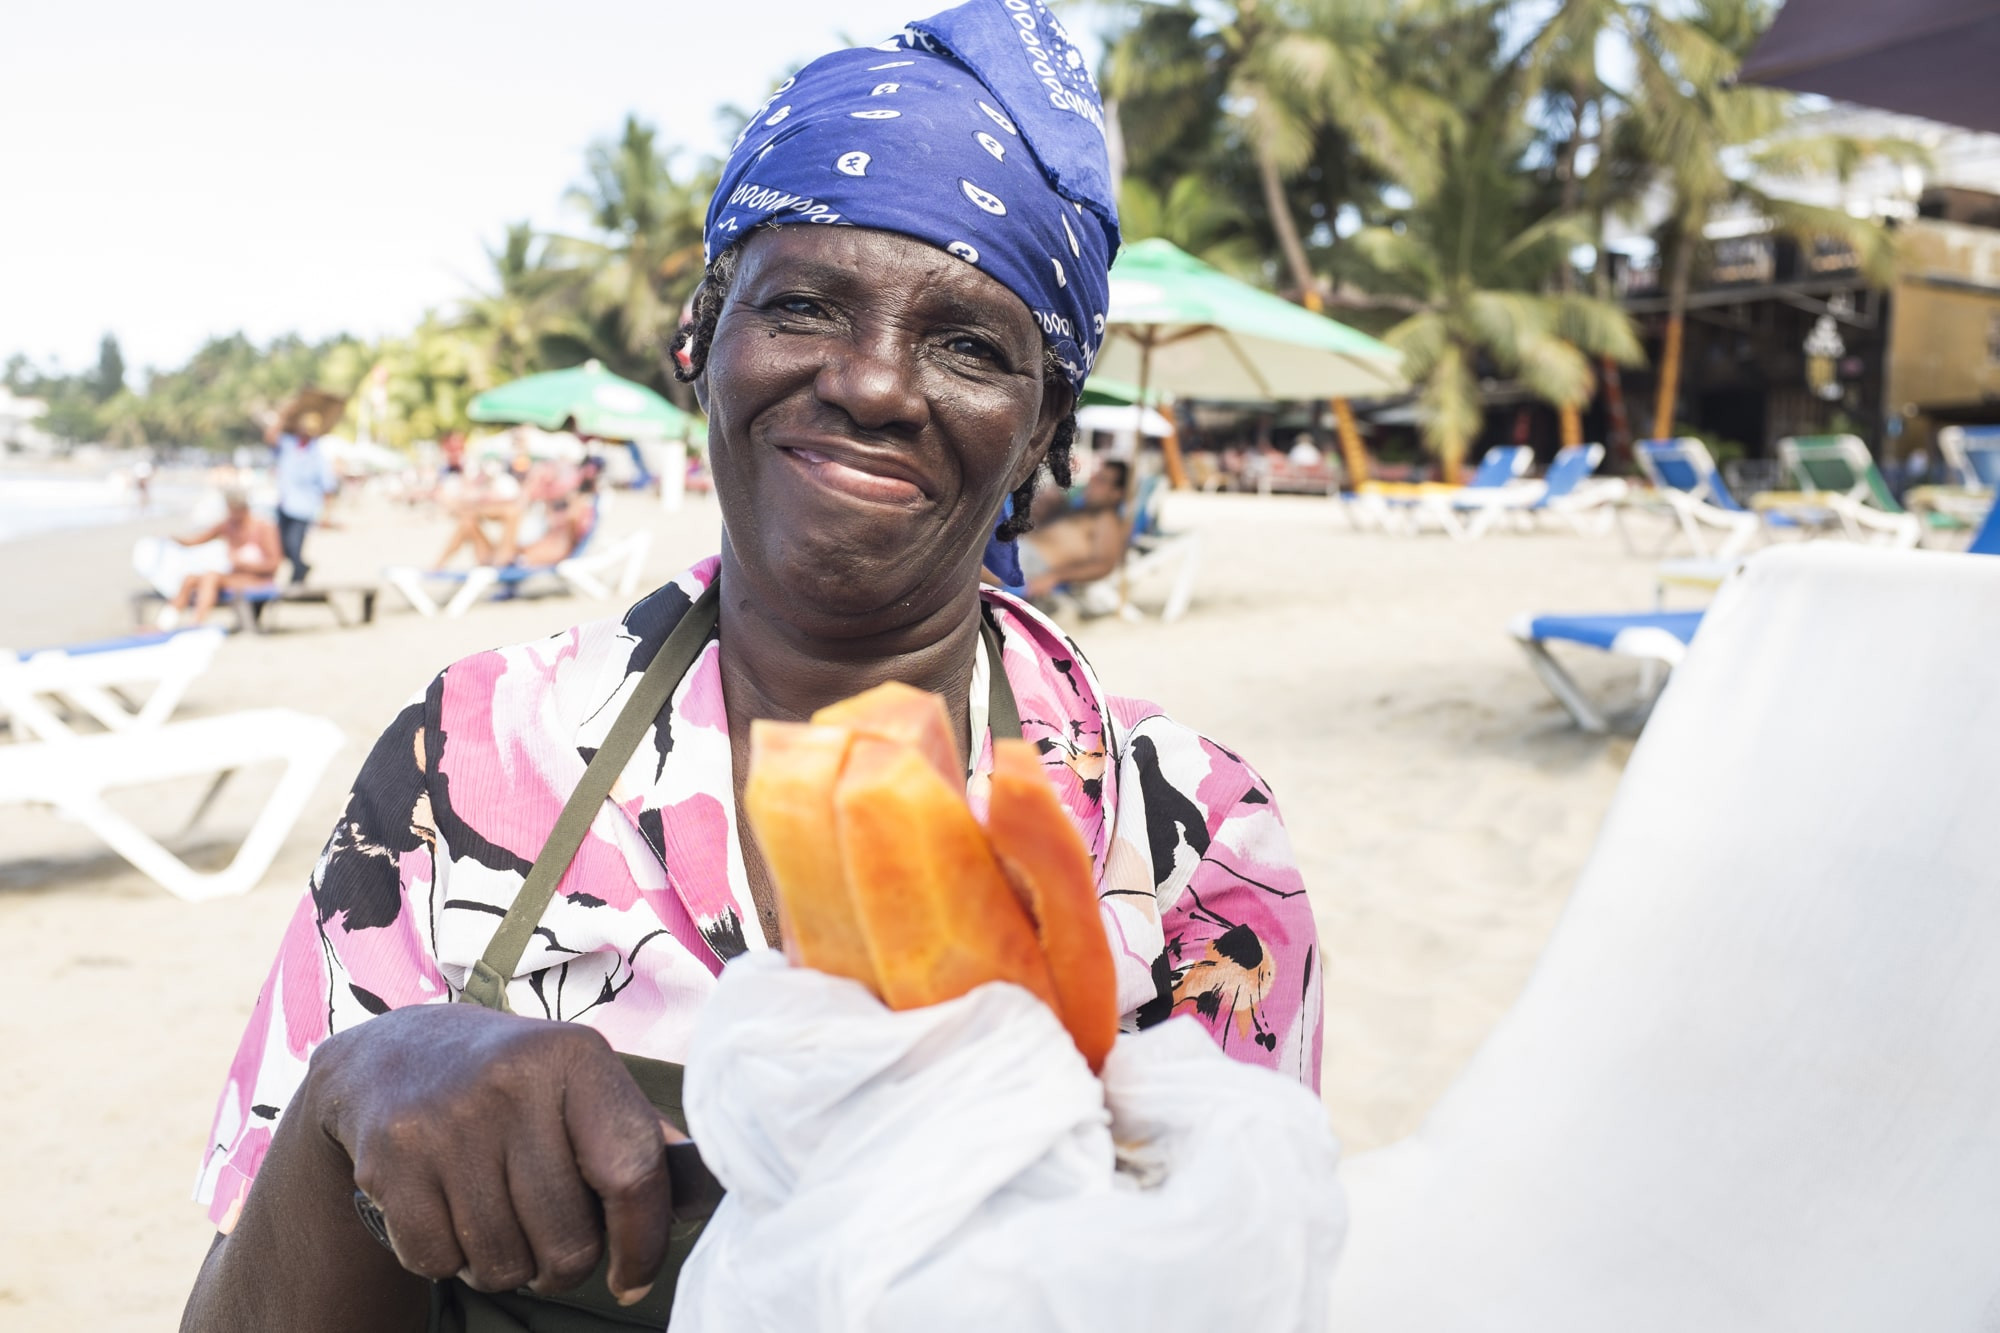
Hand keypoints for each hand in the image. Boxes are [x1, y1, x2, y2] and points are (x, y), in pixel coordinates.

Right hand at [311, 1003, 677, 1302]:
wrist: (397, 1054)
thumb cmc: (516, 1082)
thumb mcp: (581, 1080)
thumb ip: (637, 1135)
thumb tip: (701, 1195)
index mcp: (576, 1058)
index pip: (632, 1175)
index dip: (642, 1243)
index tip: (633, 1275)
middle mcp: (511, 1082)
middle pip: (566, 1237)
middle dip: (566, 1263)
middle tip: (553, 1242)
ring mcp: (445, 1121)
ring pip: (503, 1262)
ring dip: (508, 1266)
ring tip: (502, 1222)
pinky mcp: (390, 1159)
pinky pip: (439, 1262)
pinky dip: (451, 1261)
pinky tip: (453, 1215)